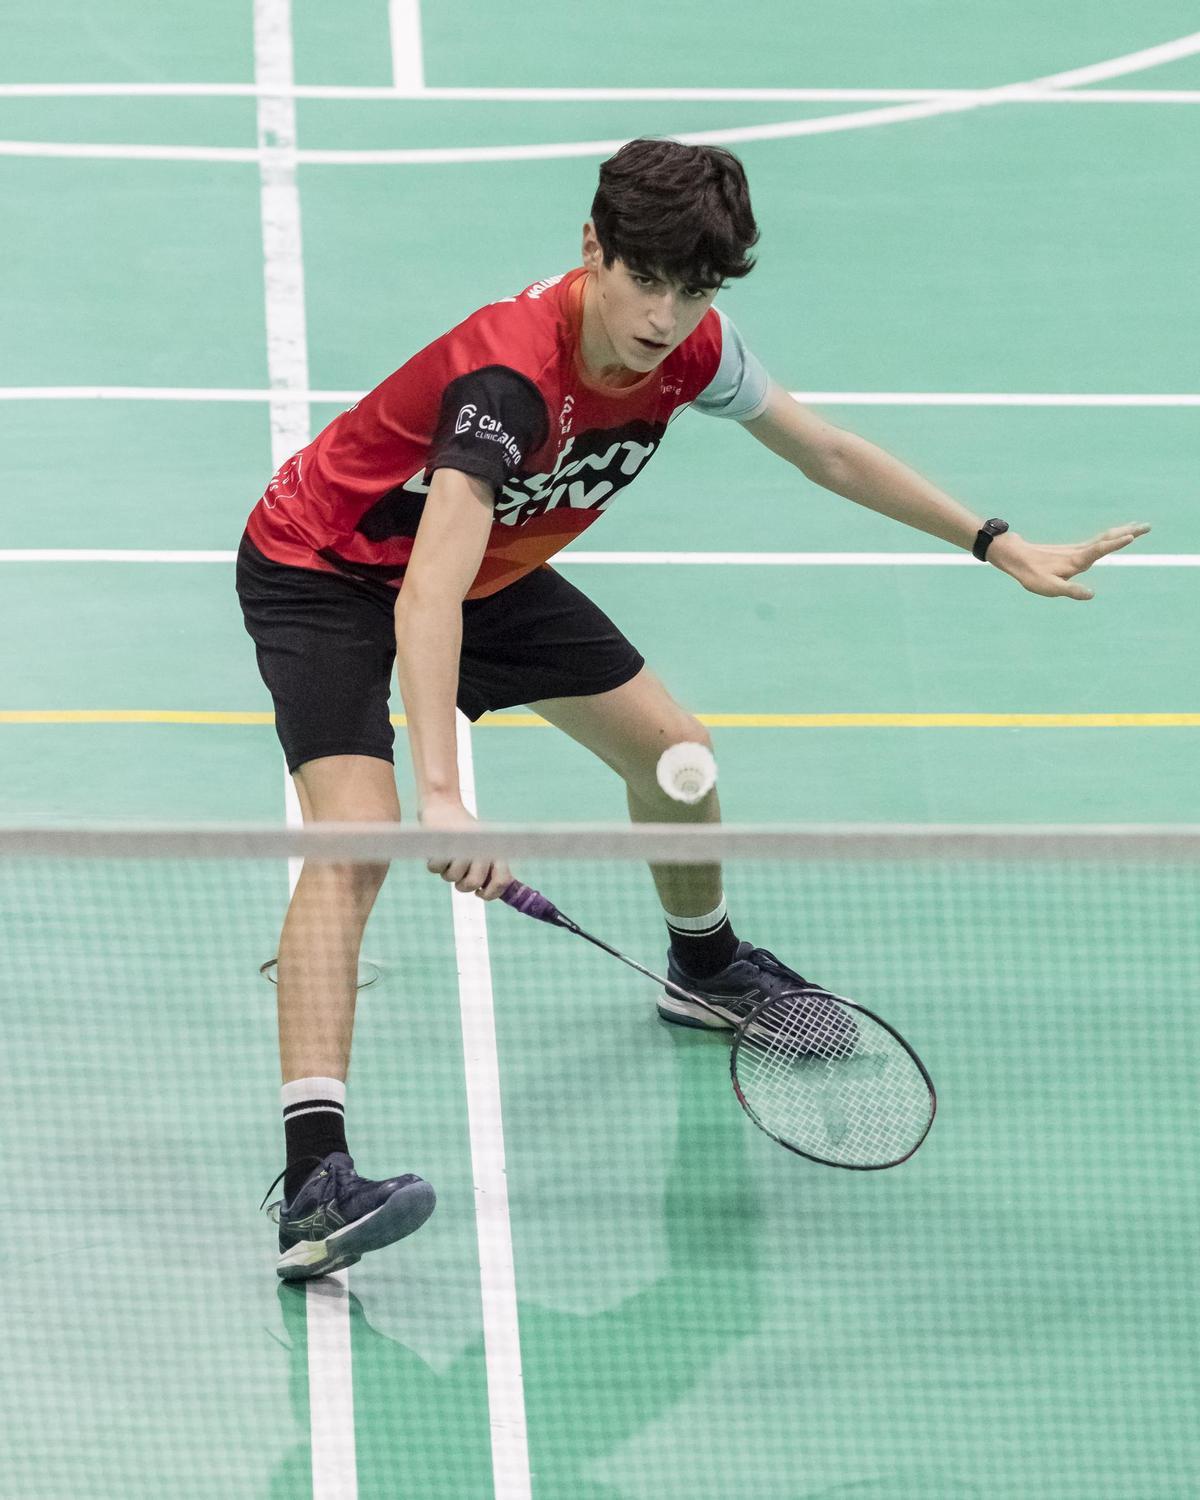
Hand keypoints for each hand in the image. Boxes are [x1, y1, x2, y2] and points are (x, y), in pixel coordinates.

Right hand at [418, 795, 512, 898]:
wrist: (444, 805)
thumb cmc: (464, 832)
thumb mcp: (482, 847)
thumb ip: (490, 869)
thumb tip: (491, 891)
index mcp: (494, 851)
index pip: (502, 881)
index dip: (492, 894)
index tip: (480, 894)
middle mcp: (481, 848)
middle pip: (473, 883)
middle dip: (463, 886)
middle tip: (459, 877)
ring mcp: (462, 845)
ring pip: (453, 877)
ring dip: (447, 872)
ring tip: (448, 858)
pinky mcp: (442, 843)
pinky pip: (436, 868)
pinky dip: (434, 864)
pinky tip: (437, 852)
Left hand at [987, 523, 1150, 599]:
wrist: (1016, 557)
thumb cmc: (1032, 575)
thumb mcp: (1050, 588)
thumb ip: (1071, 591)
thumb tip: (1092, 594)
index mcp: (1077, 560)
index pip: (1100, 549)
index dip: (1115, 543)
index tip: (1131, 536)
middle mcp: (1080, 552)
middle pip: (1108, 538)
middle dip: (1129, 532)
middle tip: (1148, 526)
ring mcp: (1077, 549)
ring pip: (1104, 537)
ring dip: (1123, 532)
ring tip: (1138, 527)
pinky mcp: (1073, 550)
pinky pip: (1098, 541)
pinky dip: (1111, 536)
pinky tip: (1114, 536)